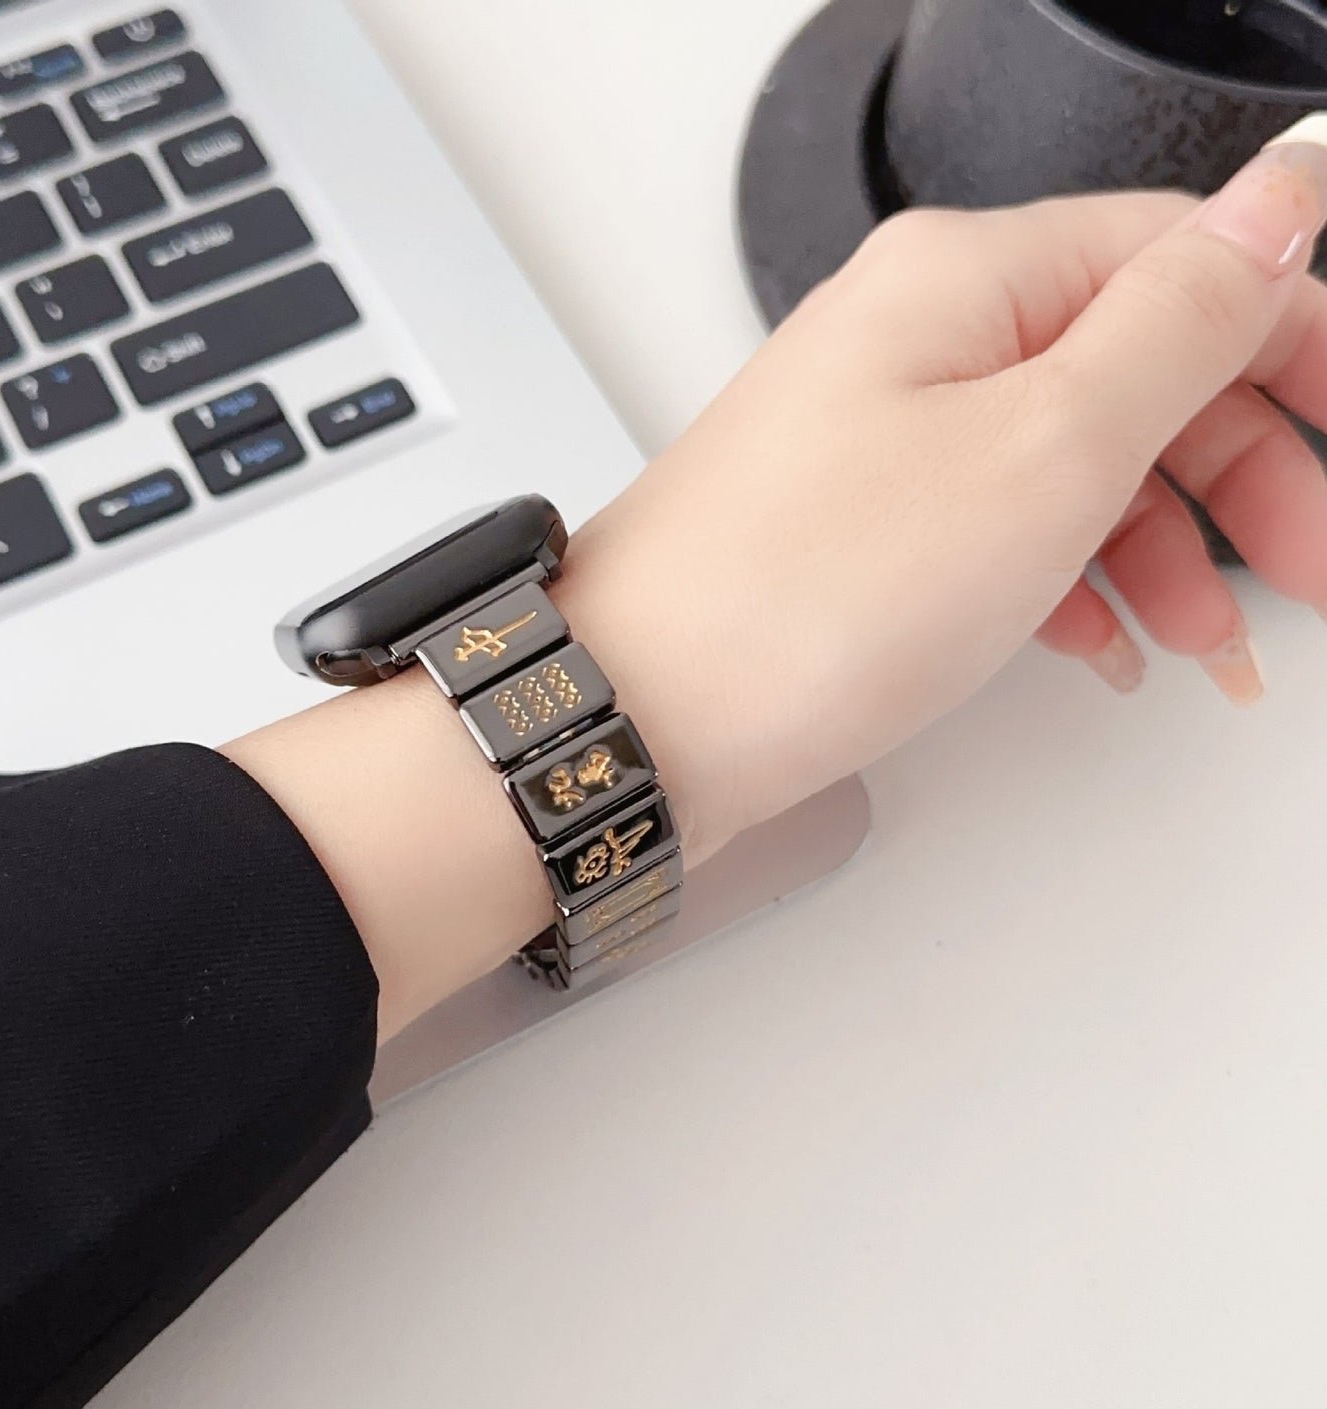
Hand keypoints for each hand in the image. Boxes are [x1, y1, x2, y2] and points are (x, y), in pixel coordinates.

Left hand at [230, 121, 1326, 1040]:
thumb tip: (1281, 200)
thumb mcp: (1044, 446)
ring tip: (1205, 643)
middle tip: (1299, 571)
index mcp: (966, 284)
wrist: (639, 719)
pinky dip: (1070, 587)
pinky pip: (999, 534)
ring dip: (1162, 547)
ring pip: (1071, 464)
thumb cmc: (805, 596)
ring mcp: (879, 443)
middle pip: (1133, 370)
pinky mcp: (857, 534)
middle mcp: (914, 346)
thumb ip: (1176, 320)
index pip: (1179, 259)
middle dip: (1238, 471)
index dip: (1287, 339)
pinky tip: (1103, 648)